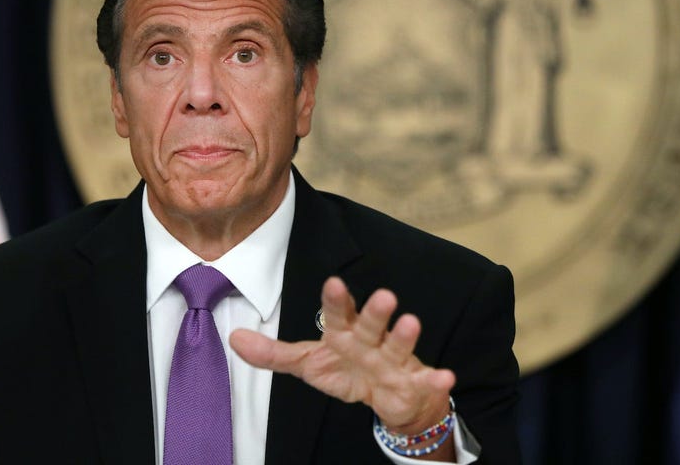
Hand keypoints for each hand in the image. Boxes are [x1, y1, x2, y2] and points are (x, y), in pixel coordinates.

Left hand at [229, 277, 454, 434]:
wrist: (387, 397)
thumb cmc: (346, 370)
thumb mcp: (307, 363)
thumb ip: (273, 353)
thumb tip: (233, 339)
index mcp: (344, 333)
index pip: (338, 313)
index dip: (336, 299)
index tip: (333, 282)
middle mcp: (371, 341)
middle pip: (372, 324)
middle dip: (376, 311)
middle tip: (382, 295)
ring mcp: (394, 360)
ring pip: (399, 345)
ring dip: (405, 334)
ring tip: (411, 321)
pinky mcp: (413, 383)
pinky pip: (426, 381)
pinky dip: (437, 379)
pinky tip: (445, 376)